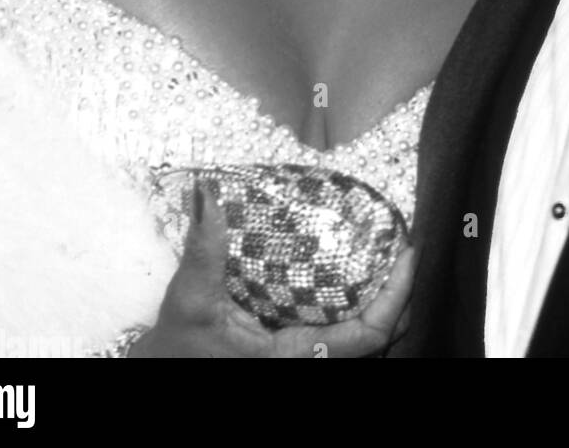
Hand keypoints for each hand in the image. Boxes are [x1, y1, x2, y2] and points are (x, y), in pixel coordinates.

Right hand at [130, 182, 413, 357]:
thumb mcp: (188, 300)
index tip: (408, 254)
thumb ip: (204, 248)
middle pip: (380, 341)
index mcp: (294, 358)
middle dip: (402, 297)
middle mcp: (309, 364)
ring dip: (386, 305)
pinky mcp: (298, 356)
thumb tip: (208, 192)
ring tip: (390, 259)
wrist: (160, 376)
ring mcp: (306, 363)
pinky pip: (345, 339)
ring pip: (366, 343)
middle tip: (405, 248)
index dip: (397, 296)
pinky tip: (356, 278)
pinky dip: (362, 311)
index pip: (368, 336)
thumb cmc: (175, 350)